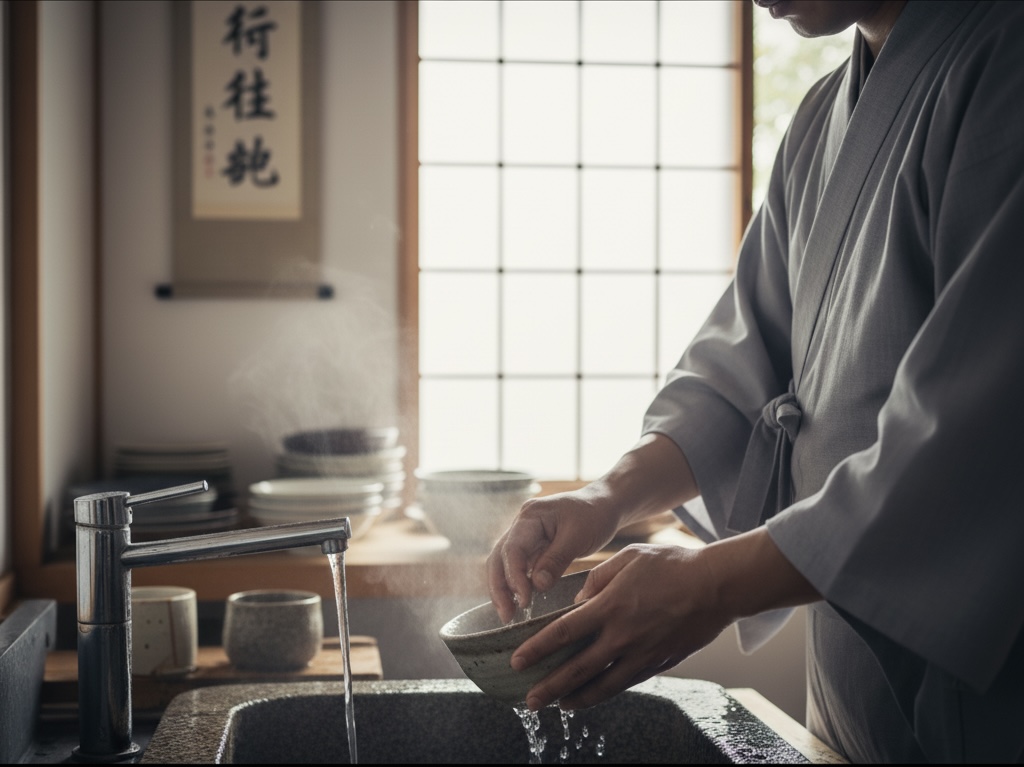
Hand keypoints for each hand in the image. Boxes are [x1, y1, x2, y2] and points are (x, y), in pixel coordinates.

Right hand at [487, 433, 701, 623]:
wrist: (604, 504)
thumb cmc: (594, 515)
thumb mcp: (578, 537)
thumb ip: (556, 560)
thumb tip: (537, 586)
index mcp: (530, 516)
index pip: (512, 548)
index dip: (515, 576)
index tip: (524, 600)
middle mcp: (521, 524)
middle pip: (499, 557)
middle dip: (499, 587)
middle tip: (506, 616)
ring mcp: (525, 536)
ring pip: (504, 564)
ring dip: (504, 589)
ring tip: (508, 615)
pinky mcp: (533, 547)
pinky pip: (518, 567)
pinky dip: (516, 584)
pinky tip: (519, 603)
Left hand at [509, 542, 730, 711]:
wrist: (717, 585)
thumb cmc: (671, 565)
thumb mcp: (628, 558)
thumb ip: (597, 578)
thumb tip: (578, 601)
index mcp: (610, 606)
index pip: (563, 632)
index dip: (538, 649)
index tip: (517, 662)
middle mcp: (623, 635)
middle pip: (577, 669)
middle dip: (549, 687)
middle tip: (528, 700)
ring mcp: (642, 653)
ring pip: (602, 685)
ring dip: (576, 699)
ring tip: (557, 706)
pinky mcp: (659, 663)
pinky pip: (626, 683)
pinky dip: (605, 693)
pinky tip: (593, 697)